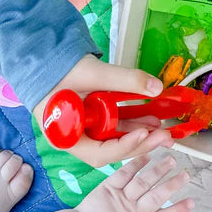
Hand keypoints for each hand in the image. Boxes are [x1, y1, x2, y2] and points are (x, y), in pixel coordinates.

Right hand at [34, 55, 173, 166]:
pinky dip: (132, 124)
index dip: (123, 146)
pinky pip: (114, 126)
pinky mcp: (93, 120)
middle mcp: (76, 139)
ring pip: (115, 139)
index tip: (144, 134)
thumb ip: (125, 79)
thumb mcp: (93, 72)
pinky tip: (151, 120)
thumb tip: (157, 88)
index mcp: (66, 136)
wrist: (45, 59)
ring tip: (163, 130)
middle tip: (165, 137)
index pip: (98, 152)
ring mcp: (85, 130)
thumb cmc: (60, 69)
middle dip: (139, 145)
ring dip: (139, 135)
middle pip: (110, 150)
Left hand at [76, 154, 192, 211]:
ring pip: (143, 182)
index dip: (178, 210)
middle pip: (156, 197)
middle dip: (173, 185)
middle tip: (186, 174)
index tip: (193, 201)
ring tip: (171, 159)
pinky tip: (147, 155)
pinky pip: (124, 174)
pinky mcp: (108, 188)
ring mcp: (121, 199)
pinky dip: (136, 164)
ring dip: (158, 170)